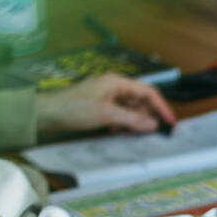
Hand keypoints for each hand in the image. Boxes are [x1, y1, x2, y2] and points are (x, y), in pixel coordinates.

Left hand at [36, 74, 176, 134]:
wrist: (45, 113)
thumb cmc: (74, 109)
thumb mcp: (107, 114)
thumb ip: (132, 119)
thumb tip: (153, 124)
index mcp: (117, 82)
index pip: (147, 92)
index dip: (161, 107)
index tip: (171, 123)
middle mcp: (113, 86)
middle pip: (139, 100)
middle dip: (147, 116)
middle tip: (154, 132)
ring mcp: (105, 95)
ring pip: (129, 108)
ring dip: (133, 121)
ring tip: (133, 133)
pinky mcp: (97, 105)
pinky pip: (117, 113)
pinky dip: (121, 122)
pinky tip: (116, 130)